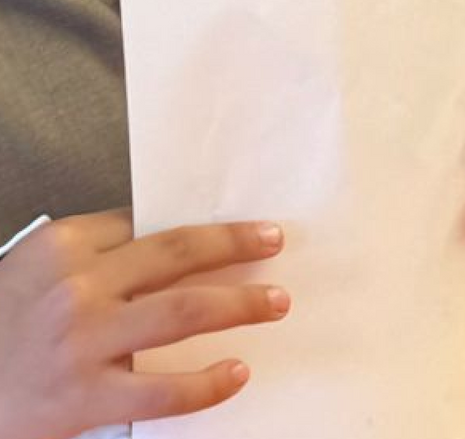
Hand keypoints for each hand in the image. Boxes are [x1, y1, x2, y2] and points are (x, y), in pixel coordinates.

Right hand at [0, 210, 289, 438]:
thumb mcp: (34, 268)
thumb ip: (92, 254)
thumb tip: (163, 248)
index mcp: (64, 244)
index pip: (147, 222)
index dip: (197, 226)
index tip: (236, 225)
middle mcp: (79, 286)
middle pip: (177, 253)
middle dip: (234, 244)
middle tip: (272, 240)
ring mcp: (84, 341)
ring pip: (184, 311)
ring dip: (240, 304)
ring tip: (275, 301)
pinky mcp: (84, 397)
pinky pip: (163, 390)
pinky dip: (207, 383)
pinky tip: (235, 372)